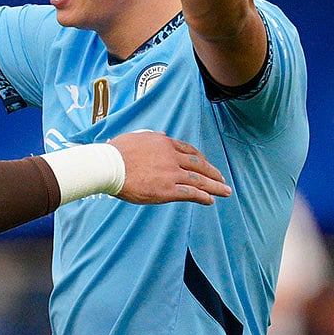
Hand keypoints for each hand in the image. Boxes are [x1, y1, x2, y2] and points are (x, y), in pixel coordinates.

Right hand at [109, 131, 231, 205]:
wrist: (108, 166)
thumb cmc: (116, 152)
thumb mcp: (135, 136)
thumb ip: (150, 136)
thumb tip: (161, 133)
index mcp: (164, 142)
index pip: (189, 150)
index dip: (201, 159)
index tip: (206, 164)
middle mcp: (171, 157)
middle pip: (199, 165)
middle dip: (213, 172)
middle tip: (222, 179)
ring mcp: (171, 173)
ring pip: (199, 180)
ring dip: (215, 186)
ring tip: (225, 191)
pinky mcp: (167, 190)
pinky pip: (191, 193)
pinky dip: (203, 197)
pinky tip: (210, 200)